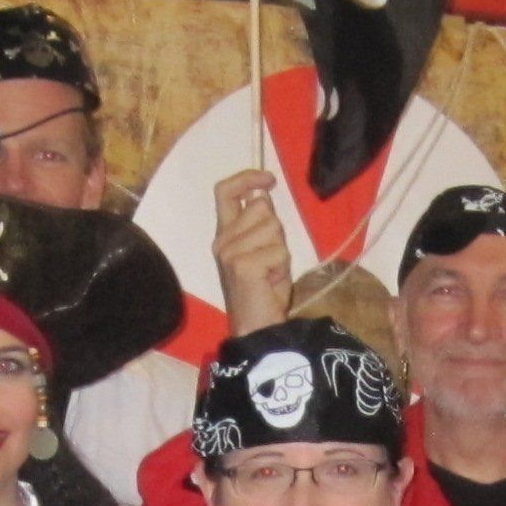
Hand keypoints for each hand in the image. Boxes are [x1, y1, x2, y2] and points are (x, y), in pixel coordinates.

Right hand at [212, 169, 293, 333]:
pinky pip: (279, 250)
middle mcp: (221, 240)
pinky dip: (283, 266)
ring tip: (271, 272)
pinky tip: (271, 281)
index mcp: (224, 234)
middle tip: (271, 260)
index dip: (247, 178)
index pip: (225, 192)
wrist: (257, 328)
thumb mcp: (262, 249)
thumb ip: (260, 223)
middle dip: (276, 231)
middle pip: (261, 207)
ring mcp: (229, 252)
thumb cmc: (262, 291)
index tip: (269, 180)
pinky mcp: (242, 265)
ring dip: (281, 250)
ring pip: (273, 227)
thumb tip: (263, 194)